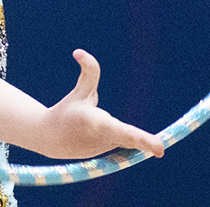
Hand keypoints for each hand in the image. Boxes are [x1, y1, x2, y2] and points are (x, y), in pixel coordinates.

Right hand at [34, 49, 165, 159]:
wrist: (49, 138)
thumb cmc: (67, 111)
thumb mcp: (79, 91)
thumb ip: (88, 72)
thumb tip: (79, 52)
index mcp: (95, 123)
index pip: (122, 132)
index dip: (141, 139)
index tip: (160, 148)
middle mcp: (102, 141)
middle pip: (128, 139)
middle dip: (144, 143)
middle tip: (160, 150)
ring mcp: (105, 151)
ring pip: (123, 135)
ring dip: (114, 126)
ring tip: (88, 125)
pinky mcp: (106, 156)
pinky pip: (120, 141)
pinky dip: (113, 133)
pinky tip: (91, 134)